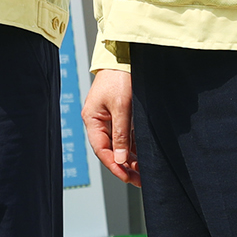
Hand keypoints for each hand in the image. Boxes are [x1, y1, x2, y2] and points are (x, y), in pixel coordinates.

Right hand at [83, 69, 139, 185]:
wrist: (125, 56)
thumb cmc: (120, 77)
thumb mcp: (122, 107)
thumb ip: (121, 134)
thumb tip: (121, 159)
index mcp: (92, 119)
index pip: (101, 150)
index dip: (114, 166)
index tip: (127, 177)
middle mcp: (99, 121)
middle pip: (110, 150)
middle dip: (124, 166)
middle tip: (139, 180)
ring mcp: (109, 119)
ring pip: (119, 145)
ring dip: (130, 159)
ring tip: (144, 172)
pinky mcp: (120, 115)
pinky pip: (125, 137)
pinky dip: (133, 147)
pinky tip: (143, 158)